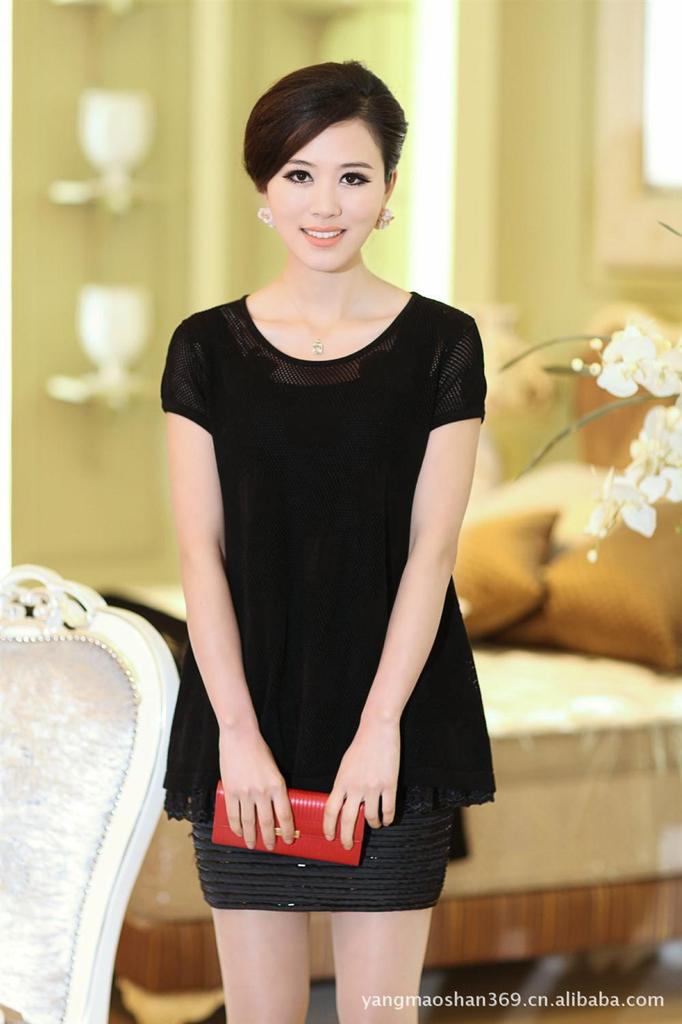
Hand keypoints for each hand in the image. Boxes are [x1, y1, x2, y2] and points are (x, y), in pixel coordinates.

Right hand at [218, 721, 295, 850]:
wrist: (240, 736)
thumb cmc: (259, 750)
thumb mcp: (274, 770)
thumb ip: (275, 789)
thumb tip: (276, 808)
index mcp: (277, 785)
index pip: (285, 815)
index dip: (287, 830)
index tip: (288, 840)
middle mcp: (262, 792)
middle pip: (267, 822)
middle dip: (270, 838)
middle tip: (271, 847)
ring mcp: (245, 793)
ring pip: (249, 822)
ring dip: (251, 836)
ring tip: (253, 845)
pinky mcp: (231, 791)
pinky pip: (233, 815)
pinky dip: (236, 827)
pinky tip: (238, 833)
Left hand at [323, 715, 400, 849]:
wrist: (377, 730)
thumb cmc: (361, 746)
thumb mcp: (345, 765)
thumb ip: (343, 785)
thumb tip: (343, 804)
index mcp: (341, 781)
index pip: (330, 810)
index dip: (328, 827)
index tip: (330, 837)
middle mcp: (355, 787)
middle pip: (348, 820)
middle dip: (346, 837)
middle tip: (347, 845)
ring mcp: (373, 787)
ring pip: (371, 817)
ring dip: (372, 825)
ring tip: (373, 826)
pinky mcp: (389, 785)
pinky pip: (388, 809)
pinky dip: (387, 819)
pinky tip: (386, 821)